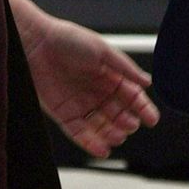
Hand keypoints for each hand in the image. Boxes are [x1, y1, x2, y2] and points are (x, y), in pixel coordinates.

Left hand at [23, 12, 159, 156]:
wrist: (36, 43)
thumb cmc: (68, 39)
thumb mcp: (103, 50)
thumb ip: (126, 68)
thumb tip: (147, 82)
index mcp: (109, 75)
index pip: (131, 96)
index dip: (142, 108)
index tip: (152, 119)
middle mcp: (96, 92)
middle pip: (117, 114)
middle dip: (126, 122)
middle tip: (130, 126)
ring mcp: (80, 104)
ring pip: (100, 126)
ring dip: (111, 134)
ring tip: (117, 137)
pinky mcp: (64, 113)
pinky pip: (79, 132)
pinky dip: (90, 143)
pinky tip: (102, 149)